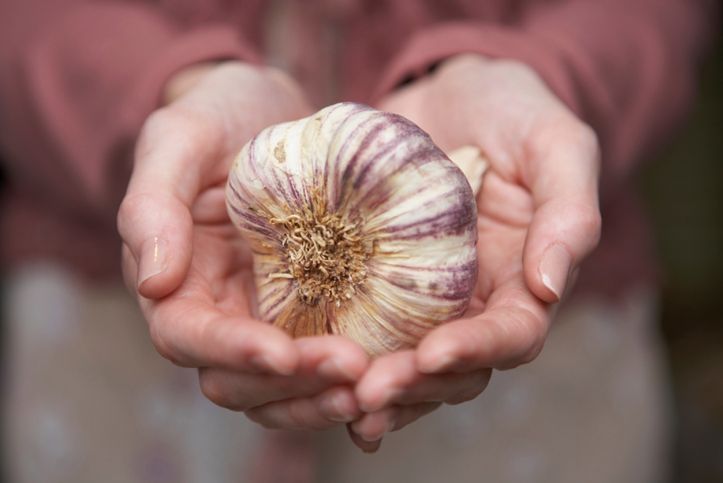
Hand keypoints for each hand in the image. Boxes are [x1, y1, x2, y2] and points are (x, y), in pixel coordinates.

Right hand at [117, 62, 368, 428]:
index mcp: (177, 284)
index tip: (281, 355)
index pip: (189, 338)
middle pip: (241, 381)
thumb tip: (153, 285)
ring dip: (326, 397)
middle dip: (293, 386)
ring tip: (376, 385)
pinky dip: (353, 377)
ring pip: (285, 388)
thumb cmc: (217, 118)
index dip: (231, 353)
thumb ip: (152, 204)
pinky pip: (327, 359)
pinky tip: (394, 372)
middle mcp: (221, 314)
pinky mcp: (315, 310)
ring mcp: (269, 317)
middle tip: (354, 371)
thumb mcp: (178, 138)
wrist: (271, 112)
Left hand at [349, 54, 600, 449]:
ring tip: (339, 403)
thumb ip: (568, 212)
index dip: (476, 350)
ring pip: (405, 363)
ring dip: (377, 390)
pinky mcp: (375, 280)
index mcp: (522, 282)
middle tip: (368, 396)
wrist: (453, 92)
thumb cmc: (515, 112)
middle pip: (453, 367)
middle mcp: (472, 303)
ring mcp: (421, 297)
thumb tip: (551, 287)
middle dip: (415, 386)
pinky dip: (342, 359)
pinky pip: (362, 328)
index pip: (511, 335)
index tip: (433, 354)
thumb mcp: (557, 145)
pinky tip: (311, 380)